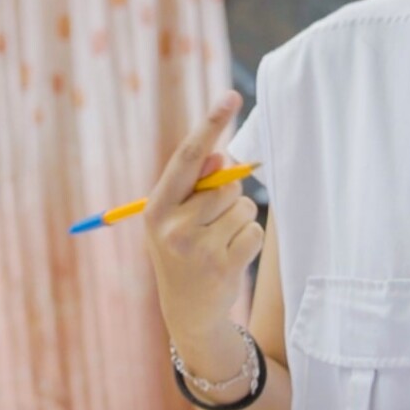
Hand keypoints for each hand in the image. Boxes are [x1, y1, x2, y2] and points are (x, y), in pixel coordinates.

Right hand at [146, 93, 264, 342]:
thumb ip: (195, 186)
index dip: (210, 124)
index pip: (188, 157)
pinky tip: (230, 257)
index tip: (231, 96)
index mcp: (156, 207)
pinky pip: (254, 231)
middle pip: (226, 183)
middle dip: (228, 196)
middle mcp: (172, 226)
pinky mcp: (224, 265)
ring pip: (243, 206)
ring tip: (219, 242)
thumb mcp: (176, 218)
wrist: (187, 312)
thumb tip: (223, 156)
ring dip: (239, 219)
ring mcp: (198, 248)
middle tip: (210, 224)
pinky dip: (249, 240)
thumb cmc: (183, 252)